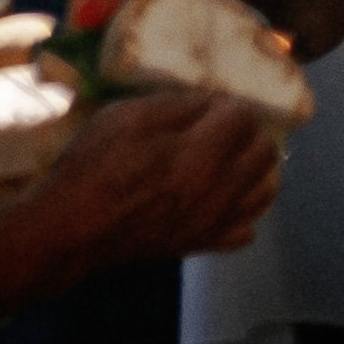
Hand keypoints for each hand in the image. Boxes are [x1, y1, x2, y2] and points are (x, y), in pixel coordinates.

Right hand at [36, 82, 286, 269]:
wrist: (77, 223)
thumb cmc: (96, 164)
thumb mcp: (125, 116)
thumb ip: (174, 106)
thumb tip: (209, 101)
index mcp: (201, 155)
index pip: (243, 119)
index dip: (228, 103)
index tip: (211, 100)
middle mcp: (221, 191)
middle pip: (265, 154)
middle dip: (250, 132)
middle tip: (224, 124)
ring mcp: (217, 222)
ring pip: (265, 192)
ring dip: (255, 169)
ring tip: (231, 156)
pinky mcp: (207, 243)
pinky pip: (248, 228)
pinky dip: (244, 210)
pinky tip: (224, 198)